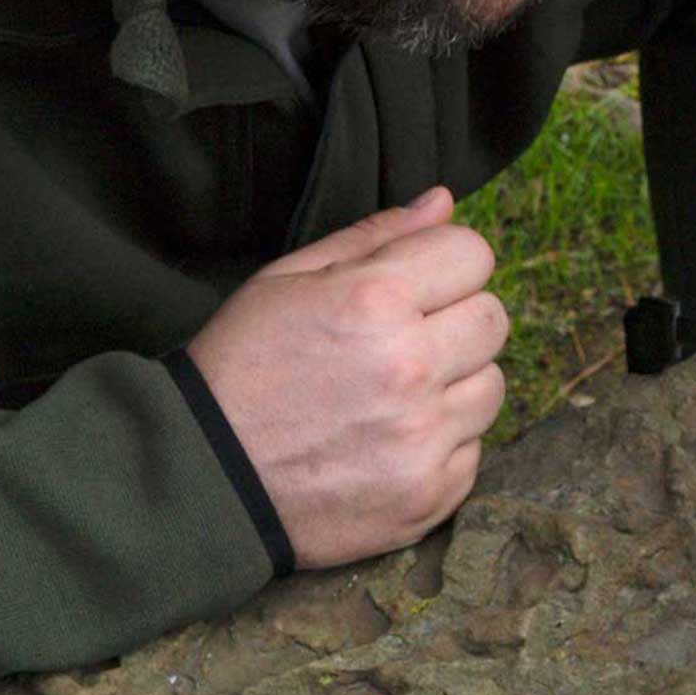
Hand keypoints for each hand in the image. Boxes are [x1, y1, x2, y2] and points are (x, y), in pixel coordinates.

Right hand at [187, 187, 509, 568]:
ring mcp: (424, 436)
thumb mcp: (287, 282)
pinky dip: (442, 445)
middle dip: (455, 321)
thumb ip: (374, 237)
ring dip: (456, 385)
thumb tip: (443, 201)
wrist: (202, 480)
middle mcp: (411, 366)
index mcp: (376, 300)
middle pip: (493, 318)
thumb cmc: (240, 369)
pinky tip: (388, 442)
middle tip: (401, 342)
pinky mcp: (430, 493)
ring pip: (493, 385)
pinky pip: (474, 450)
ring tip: (393, 395)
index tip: (416, 286)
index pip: (473, 254)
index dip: (444, 265)